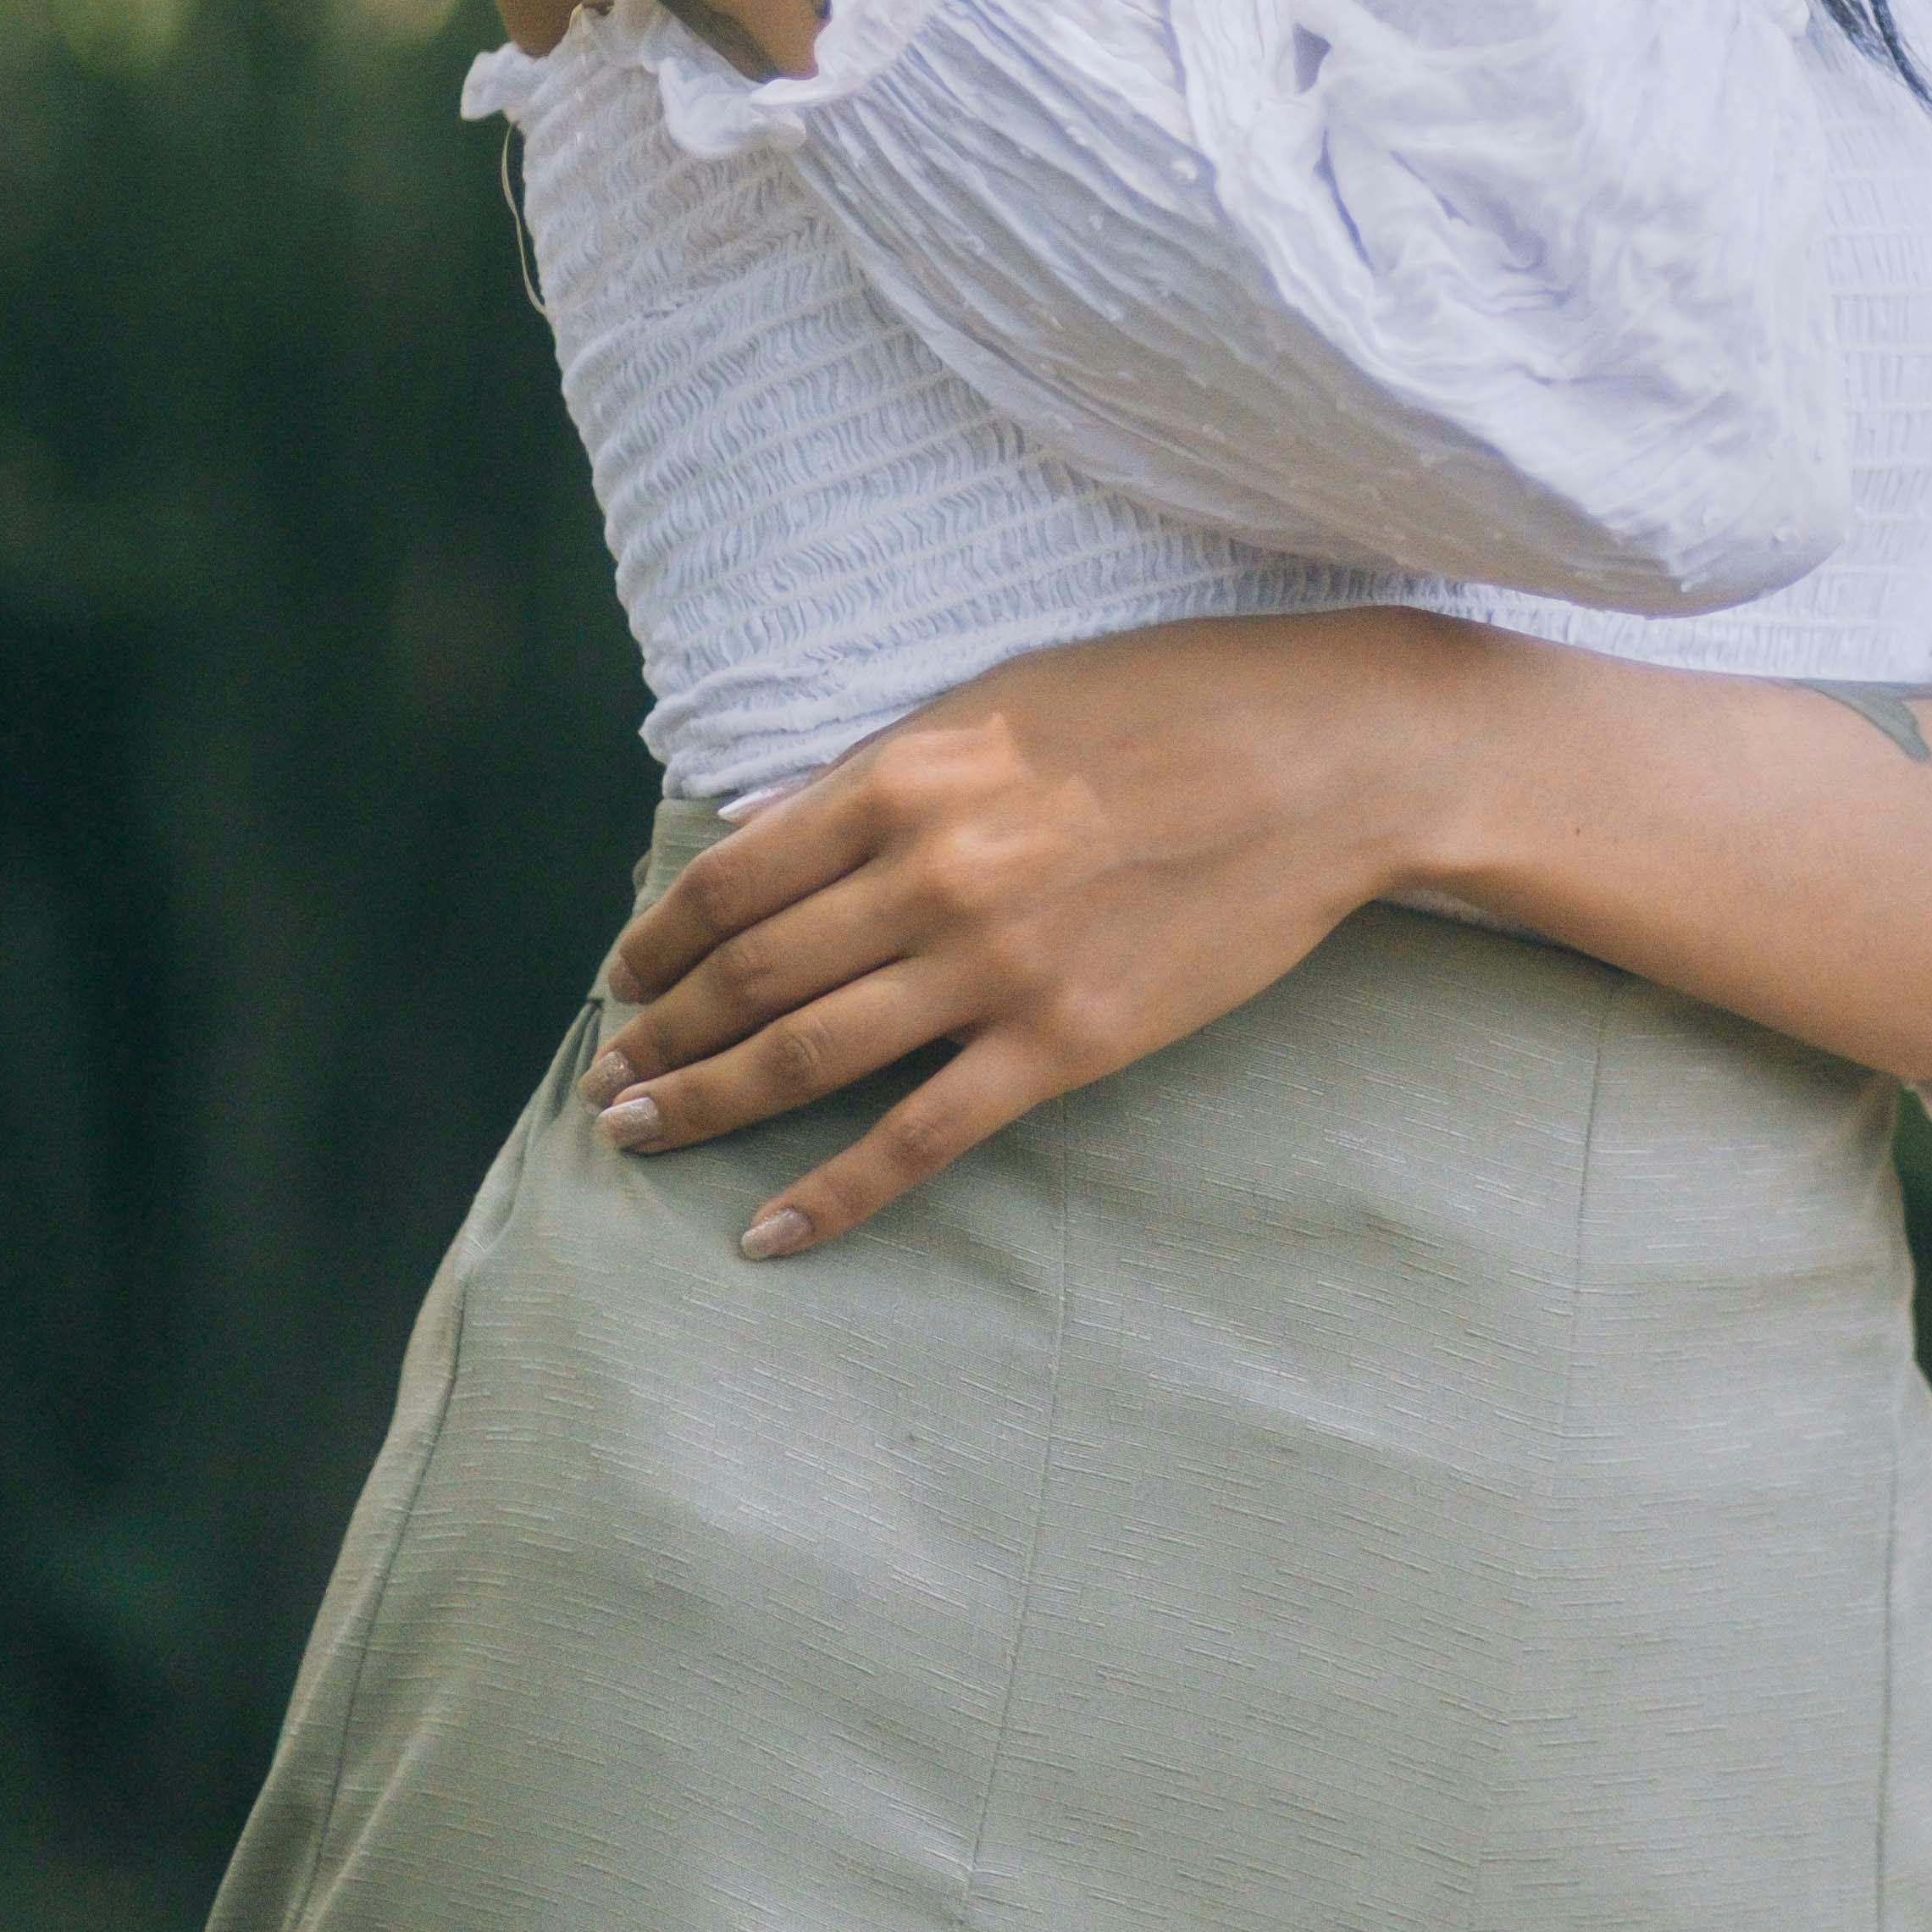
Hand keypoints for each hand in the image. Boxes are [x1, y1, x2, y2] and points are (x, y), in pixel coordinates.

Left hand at [580, 613, 1451, 1250]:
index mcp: (903, 779)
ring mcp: (994, 970)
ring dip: (705, 1105)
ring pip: (806, 1059)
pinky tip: (765, 1232)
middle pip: (750, 978)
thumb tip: (782, 836)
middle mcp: (928, 877)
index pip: (733, 880)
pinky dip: (831, 1194)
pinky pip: (921, 1139)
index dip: (658, 942)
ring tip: (638, 1135)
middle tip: (608, 1080)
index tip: (624, 979)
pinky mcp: (1064, 1043)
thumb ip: (889, 773)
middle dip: (660, 1037)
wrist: (1323, 760)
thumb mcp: (1001, 699)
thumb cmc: (1164, 705)